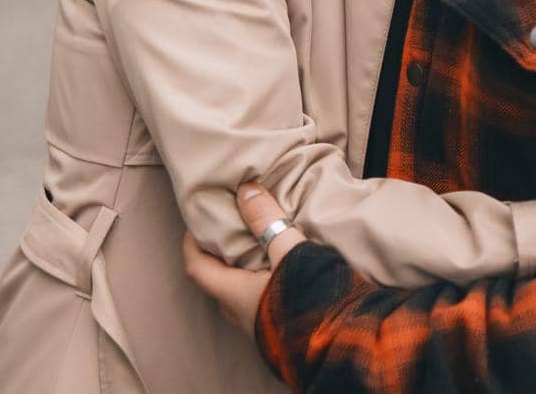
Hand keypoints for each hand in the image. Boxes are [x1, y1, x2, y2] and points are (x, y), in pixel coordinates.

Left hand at [181, 181, 305, 339]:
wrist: (344, 345)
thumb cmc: (312, 298)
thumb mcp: (290, 251)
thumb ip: (267, 220)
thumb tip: (246, 189)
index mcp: (234, 294)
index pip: (196, 267)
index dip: (192, 242)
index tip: (198, 220)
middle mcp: (240, 313)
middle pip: (215, 279)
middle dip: (217, 252)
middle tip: (228, 226)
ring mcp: (258, 324)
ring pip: (237, 290)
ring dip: (240, 266)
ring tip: (255, 240)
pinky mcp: (277, 327)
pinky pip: (256, 298)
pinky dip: (258, 278)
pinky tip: (278, 265)